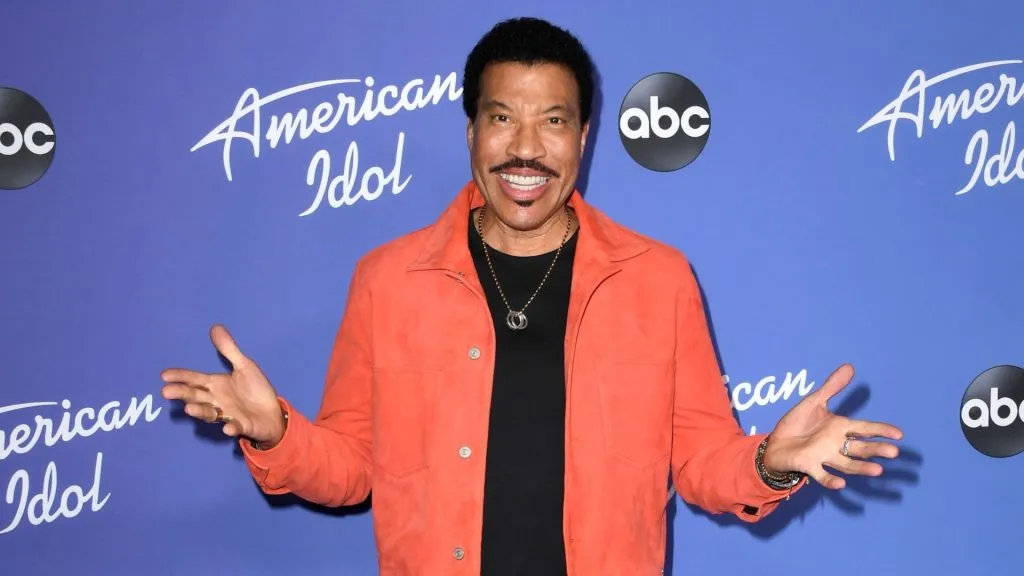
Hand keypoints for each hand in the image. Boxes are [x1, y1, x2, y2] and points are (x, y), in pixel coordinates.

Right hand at [160, 325, 285, 446]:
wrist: (273, 413)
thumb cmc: (255, 390)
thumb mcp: (244, 366)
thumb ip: (229, 350)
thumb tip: (215, 327)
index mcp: (216, 385)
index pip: (195, 379)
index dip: (181, 377)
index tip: (164, 375)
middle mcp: (217, 400)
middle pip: (196, 396)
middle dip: (182, 394)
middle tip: (166, 392)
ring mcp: (228, 414)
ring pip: (210, 413)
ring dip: (200, 411)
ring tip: (189, 408)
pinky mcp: (241, 426)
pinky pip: (235, 427)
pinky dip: (231, 427)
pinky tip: (228, 427)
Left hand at [762, 363, 902, 489]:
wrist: (774, 442)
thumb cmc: (797, 424)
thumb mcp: (814, 402)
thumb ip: (832, 387)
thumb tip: (849, 367)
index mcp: (839, 428)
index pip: (865, 428)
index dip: (881, 430)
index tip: (899, 434)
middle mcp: (835, 444)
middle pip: (860, 447)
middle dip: (876, 450)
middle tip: (894, 452)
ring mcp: (823, 456)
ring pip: (846, 464)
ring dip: (861, 468)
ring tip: (878, 470)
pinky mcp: (808, 465)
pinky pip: (822, 475)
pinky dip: (830, 480)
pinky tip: (841, 484)